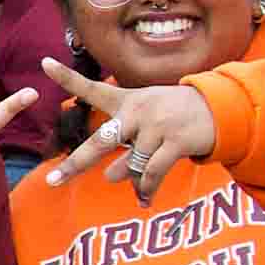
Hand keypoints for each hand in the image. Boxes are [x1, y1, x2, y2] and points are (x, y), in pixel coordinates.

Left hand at [38, 62, 225, 197]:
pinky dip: (146, 190)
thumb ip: (124, 143)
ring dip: (132, 181)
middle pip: (100, 142)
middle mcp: (138, 111)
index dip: (67, 78)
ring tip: (138, 191)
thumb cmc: (175, 116)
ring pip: (130, 166)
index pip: (92, 89)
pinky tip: (144, 201)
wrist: (220, 110)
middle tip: (53, 181)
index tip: (44, 63)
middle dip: (75, 164)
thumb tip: (110, 177)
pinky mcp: (175, 141)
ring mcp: (157, 126)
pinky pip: (152, 174)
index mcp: (127, 101)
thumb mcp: (148, 115)